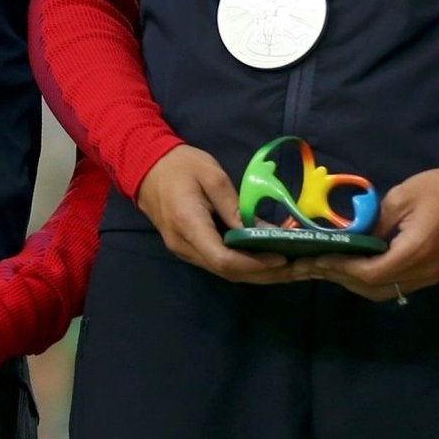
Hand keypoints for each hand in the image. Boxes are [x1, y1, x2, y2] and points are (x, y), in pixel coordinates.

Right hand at [134, 146, 289, 283]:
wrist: (145, 166)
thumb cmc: (179, 165)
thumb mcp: (212, 176)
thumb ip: (235, 206)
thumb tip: (260, 232)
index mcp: (189, 225)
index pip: (224, 259)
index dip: (254, 264)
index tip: (281, 258)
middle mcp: (184, 246)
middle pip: (226, 272)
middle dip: (262, 273)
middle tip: (294, 268)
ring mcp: (182, 250)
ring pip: (223, 271)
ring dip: (254, 272)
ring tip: (285, 267)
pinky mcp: (186, 248)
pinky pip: (217, 263)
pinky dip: (242, 265)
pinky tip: (262, 259)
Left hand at [295, 167, 438, 300]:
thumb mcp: (400, 197)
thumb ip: (374, 222)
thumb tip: (350, 239)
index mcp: (416, 250)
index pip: (371, 272)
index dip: (342, 268)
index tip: (318, 259)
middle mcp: (423, 271)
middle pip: (374, 288)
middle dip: (342, 278)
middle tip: (313, 266)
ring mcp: (429, 277)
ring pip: (384, 291)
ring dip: (354, 282)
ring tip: (328, 268)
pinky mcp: (432, 275)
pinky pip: (395, 285)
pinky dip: (371, 280)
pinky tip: (354, 268)